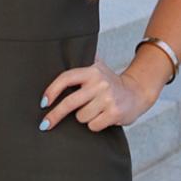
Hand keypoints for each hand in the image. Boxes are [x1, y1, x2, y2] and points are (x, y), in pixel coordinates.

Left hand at [39, 60, 154, 132]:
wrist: (138, 93)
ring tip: (94, 110)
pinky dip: (95, 124)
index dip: (52, 91)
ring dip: (85, 117)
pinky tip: (102, 117)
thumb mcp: (98, 68)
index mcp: (92, 71)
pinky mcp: (114, 113)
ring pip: (81, 117)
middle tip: (44, 125)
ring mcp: (108, 98)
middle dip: (55, 115)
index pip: (66, 78)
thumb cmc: (111, 83)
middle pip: (70, 102)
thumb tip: (58, 55)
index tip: (43, 102)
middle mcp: (99, 83)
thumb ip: (82, 64)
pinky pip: (93, 125)